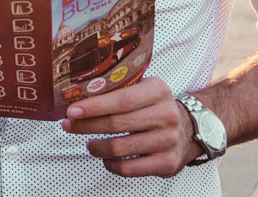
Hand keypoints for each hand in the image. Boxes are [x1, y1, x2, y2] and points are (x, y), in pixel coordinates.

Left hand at [61, 77, 200, 176]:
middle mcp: (166, 115)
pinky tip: (106, 158)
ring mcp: (168, 140)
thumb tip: (77, 94)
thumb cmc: (154, 107)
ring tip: (89, 143)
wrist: (189, 129)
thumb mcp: (144, 88)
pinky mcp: (167, 163)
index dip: (94, 106)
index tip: (72, 110)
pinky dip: (111, 164)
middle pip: (116, 124)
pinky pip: (129, 169)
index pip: (121, 99)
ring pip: (120, 148)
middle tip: (68, 125)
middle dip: (86, 125)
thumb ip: (118, 88)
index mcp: (158, 91)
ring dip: (96, 147)